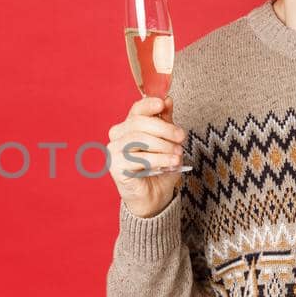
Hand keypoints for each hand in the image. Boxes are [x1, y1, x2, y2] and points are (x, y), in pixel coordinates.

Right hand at [107, 96, 186, 217]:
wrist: (154, 197)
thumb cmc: (159, 168)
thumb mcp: (167, 142)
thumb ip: (166, 121)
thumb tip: (168, 100)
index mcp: (129, 126)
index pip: (136, 110)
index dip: (149, 105)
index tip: (163, 105)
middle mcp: (118, 136)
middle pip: (138, 123)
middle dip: (164, 129)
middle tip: (181, 137)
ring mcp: (114, 151)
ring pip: (139, 140)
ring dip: (163, 146)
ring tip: (178, 154)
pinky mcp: (115, 166)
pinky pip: (139, 158)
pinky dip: (159, 160)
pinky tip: (171, 164)